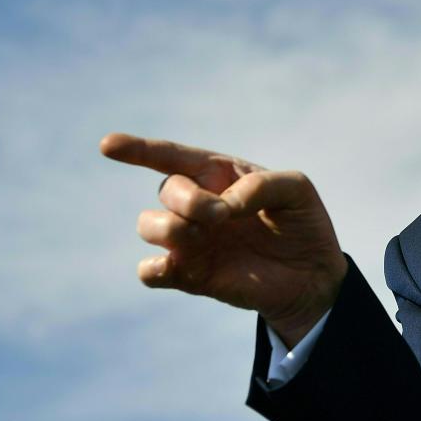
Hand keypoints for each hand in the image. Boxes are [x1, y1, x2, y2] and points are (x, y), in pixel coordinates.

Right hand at [100, 132, 348, 346]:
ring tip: (207, 236)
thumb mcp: (297, 189)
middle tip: (221, 216)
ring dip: (172, 229)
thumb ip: (263, 185)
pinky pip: (150, 271)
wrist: (312, 275)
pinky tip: (172, 267)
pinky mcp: (190, 275)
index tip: (108, 145)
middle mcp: (197, 204)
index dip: (138, 149)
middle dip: (189, 200)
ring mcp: (190, 239)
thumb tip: (224, 206)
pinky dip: (153, 268)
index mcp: (218, 174)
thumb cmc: (302, 222)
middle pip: (167, 190)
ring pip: (149, 225)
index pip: (170, 156)